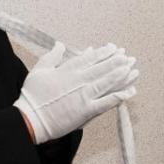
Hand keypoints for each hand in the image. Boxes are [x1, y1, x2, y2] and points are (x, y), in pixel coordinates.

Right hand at [14, 42, 138, 144]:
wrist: (30, 119)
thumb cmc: (32, 96)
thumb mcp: (39, 70)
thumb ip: (52, 56)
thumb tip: (60, 44)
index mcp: (68, 70)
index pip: (90, 58)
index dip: (104, 52)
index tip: (113, 48)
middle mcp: (78, 80)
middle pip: (102, 68)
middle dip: (117, 61)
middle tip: (128, 56)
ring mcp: (84, 95)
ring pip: (107, 82)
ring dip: (122, 75)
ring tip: (133, 69)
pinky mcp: (86, 110)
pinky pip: (107, 102)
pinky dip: (120, 96)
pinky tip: (130, 92)